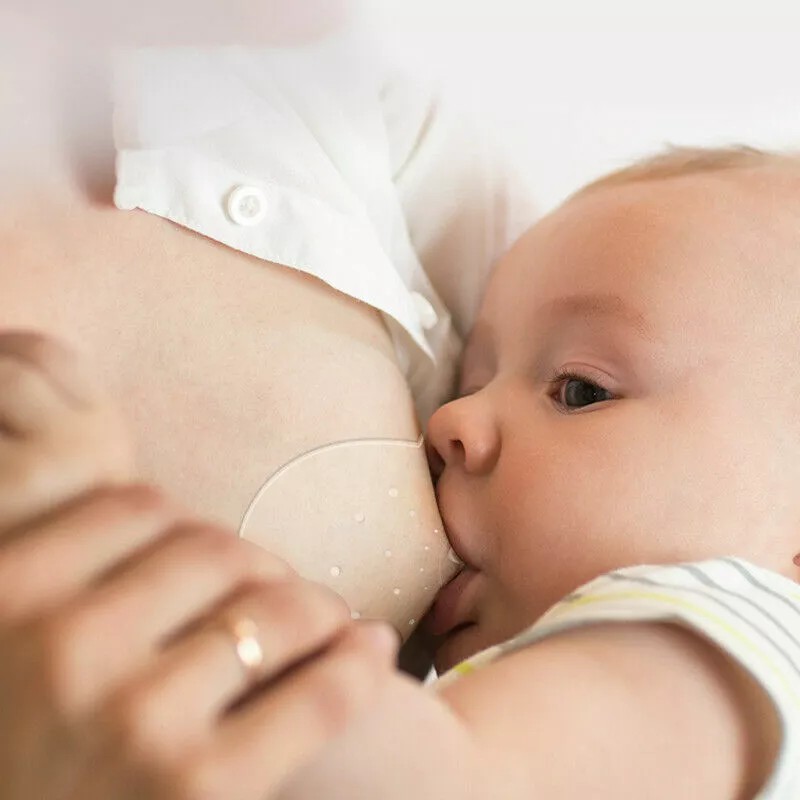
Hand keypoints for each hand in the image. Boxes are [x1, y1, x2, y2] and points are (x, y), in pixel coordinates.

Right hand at [0, 330, 398, 799]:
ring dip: (309, 608)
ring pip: (274, 604)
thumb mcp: (11, 614)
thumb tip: (35, 347)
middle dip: (247, 567)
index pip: (134, 507)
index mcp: (4, 590)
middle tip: (263, 594)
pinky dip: (357, 665)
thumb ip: (41, 508)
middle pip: (212, 547)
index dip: (178, 529)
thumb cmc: (27, 726)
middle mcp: (59, 650)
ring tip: (318, 622)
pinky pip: (319, 692)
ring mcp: (131, 724)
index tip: (200, 560)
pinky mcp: (199, 791)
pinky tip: (369, 654)